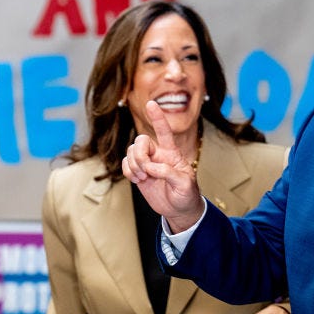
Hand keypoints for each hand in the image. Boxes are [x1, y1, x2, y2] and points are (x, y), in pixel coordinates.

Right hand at [122, 100, 203, 231]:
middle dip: (139, 155)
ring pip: (131, 152)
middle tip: (146, 171)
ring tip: (143, 178)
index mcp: (172, 153)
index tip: (151, 104)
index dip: (158, 118)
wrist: (179, 210)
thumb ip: (169, 172)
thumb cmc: (187, 195)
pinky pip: (126, 163)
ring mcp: (147, 163)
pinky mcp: (138, 172)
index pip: (164, 131)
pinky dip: (127, 171)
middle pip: (141, 141)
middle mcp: (158, 154)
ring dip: (134, 165)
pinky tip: (137, 179)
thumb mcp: (185, 184)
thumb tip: (151, 167)